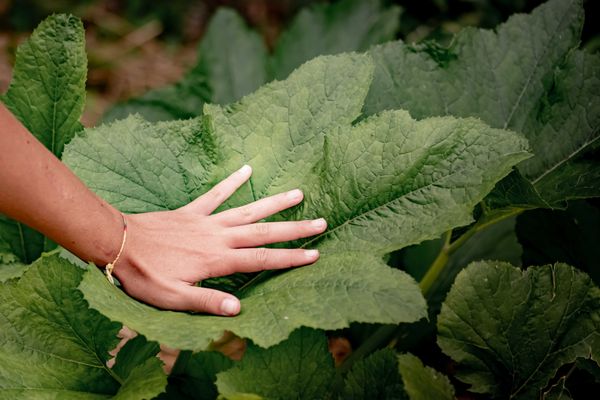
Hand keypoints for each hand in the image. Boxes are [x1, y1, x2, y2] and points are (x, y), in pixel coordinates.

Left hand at [112, 165, 326, 315]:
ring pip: (247, 210)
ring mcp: (206, 221)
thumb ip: (206, 302)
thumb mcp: (173, 298)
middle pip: (264, 231)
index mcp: (217, 259)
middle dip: (294, 228)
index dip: (290, 258)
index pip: (262, 259)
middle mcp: (218, 236)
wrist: (117, 244)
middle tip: (321, 221)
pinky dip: (231, 182)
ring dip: (274, 202)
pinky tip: (246, 169)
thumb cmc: (145, 276)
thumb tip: (239, 309)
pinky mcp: (192, 212)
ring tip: (298, 192)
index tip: (315, 253)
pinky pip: (215, 195)